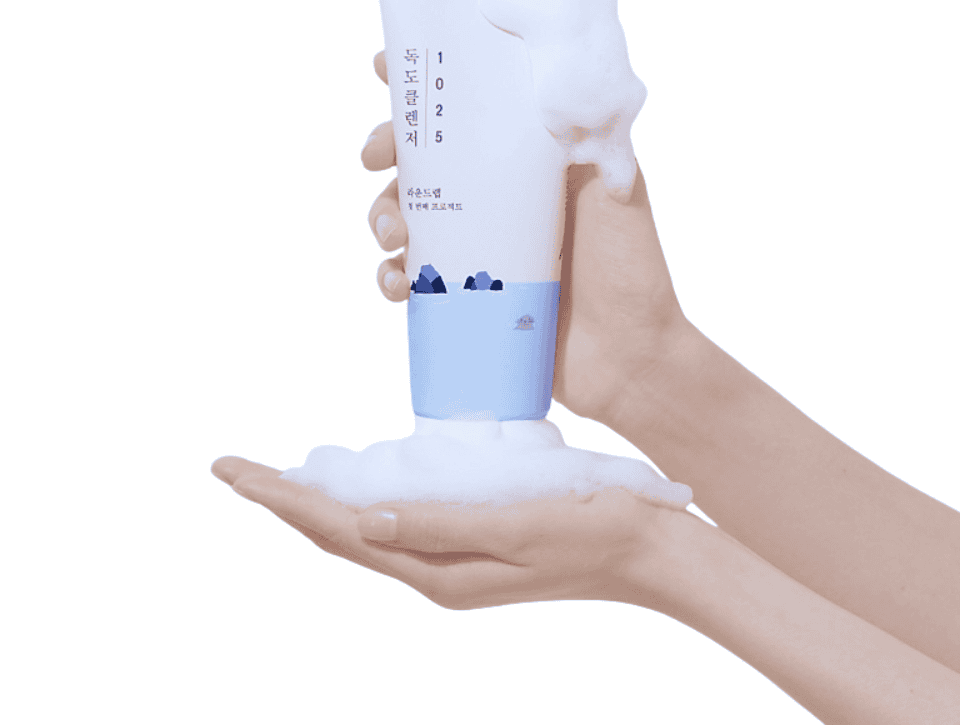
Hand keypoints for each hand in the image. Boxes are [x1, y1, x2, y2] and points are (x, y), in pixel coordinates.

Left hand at [211, 456, 670, 610]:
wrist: (648, 548)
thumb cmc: (591, 528)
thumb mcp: (516, 525)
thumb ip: (441, 523)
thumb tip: (365, 519)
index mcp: (439, 569)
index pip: (339, 530)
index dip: (281, 499)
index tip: (232, 470)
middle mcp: (435, 569)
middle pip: (339, 532)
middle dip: (283, 500)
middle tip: (235, 469)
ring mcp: (452, 558)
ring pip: (364, 529)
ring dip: (315, 502)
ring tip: (276, 478)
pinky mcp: (471, 539)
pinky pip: (398, 522)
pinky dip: (360, 501)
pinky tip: (355, 486)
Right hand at [362, 49, 695, 426]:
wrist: (632, 358)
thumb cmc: (632, 267)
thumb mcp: (619, 187)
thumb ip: (589, 136)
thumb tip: (553, 79)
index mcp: (528, 165)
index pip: (471, 114)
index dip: (427, 92)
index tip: (385, 72)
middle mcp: (497, 201)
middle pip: (424, 163)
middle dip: (387, 151)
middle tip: (375, 157)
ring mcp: (477, 249)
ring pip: (406, 218)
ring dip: (381, 216)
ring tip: (392, 234)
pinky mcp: (463, 297)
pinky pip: (410, 280)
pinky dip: (390, 278)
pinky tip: (396, 285)